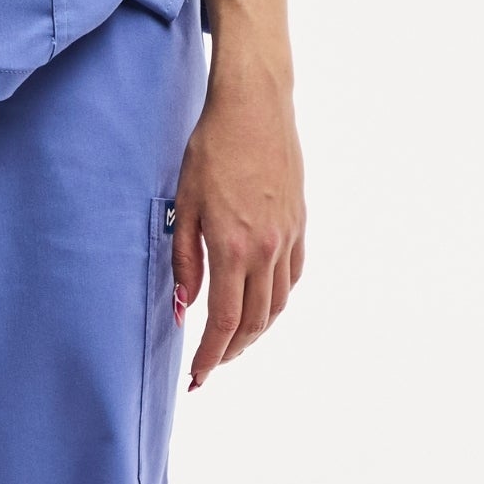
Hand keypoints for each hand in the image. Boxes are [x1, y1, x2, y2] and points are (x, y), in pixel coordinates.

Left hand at [172, 50, 305, 388]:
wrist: (255, 105)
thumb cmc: (211, 149)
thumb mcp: (184, 205)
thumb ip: (185, 260)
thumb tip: (184, 305)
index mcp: (233, 248)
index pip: (224, 322)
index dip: (211, 357)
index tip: (198, 377)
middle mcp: (267, 249)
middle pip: (253, 322)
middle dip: (231, 352)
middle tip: (211, 366)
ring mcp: (288, 236)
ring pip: (277, 304)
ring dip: (256, 331)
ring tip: (233, 343)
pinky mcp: (300, 222)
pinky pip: (293, 276)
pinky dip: (277, 300)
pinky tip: (261, 304)